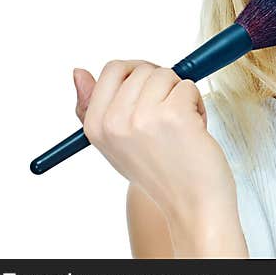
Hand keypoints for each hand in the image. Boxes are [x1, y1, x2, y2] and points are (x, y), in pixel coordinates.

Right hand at [72, 60, 238, 222]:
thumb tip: (78, 71)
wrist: (191, 206)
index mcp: (95, 125)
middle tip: (167, 117)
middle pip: (142, 68)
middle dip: (162, 86)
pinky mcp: (174, 114)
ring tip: (181, 126)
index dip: (138, 75)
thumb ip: (95, 107)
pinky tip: (194, 130)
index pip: (112, 69)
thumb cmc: (159, 171)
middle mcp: (114, 121)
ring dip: (181, 95)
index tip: (151, 94)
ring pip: (167, 74)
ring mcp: (143, 117)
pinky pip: (189, 86)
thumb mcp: (116, 142)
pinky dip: (197, 104)